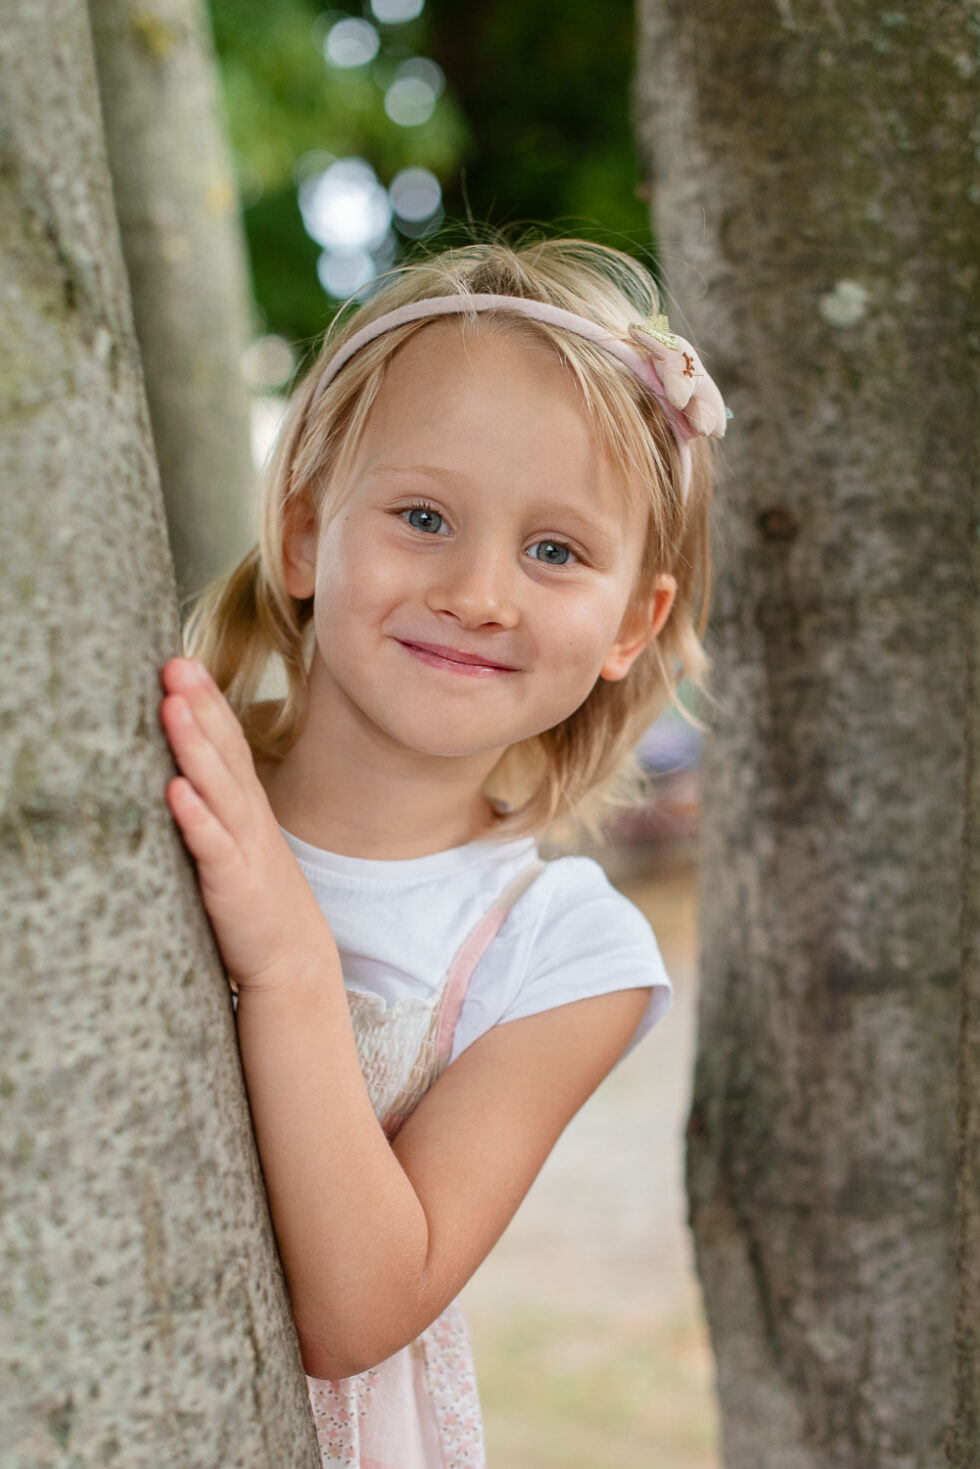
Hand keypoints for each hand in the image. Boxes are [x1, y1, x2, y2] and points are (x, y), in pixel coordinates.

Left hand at [159, 657, 333, 991]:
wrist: (292, 960)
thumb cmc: (254, 899)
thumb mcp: (236, 842)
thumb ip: (214, 806)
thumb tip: (177, 772)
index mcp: (246, 806)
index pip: (229, 742)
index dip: (208, 700)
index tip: (183, 660)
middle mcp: (248, 817)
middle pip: (224, 751)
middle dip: (201, 705)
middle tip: (176, 663)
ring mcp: (244, 848)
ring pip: (217, 788)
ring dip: (194, 746)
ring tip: (171, 706)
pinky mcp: (234, 884)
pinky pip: (212, 846)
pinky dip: (195, 817)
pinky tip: (175, 790)